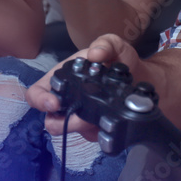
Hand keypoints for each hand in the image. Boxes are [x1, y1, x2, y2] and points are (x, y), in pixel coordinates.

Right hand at [26, 34, 142, 139]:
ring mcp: (80, 114)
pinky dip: (99, 130)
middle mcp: (68, 98)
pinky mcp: (94, 127)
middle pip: (51, 119)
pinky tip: (110, 119)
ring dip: (84, 127)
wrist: (143, 77)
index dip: (39, 100)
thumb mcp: (114, 45)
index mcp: (64, 77)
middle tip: (83, 117)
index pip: (37, 92)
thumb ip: (105, 44)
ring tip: (100, 117)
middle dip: (65, 122)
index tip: (54, 104)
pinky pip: (90, 136)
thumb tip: (94, 54)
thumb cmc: (122, 59)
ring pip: (70, 131)